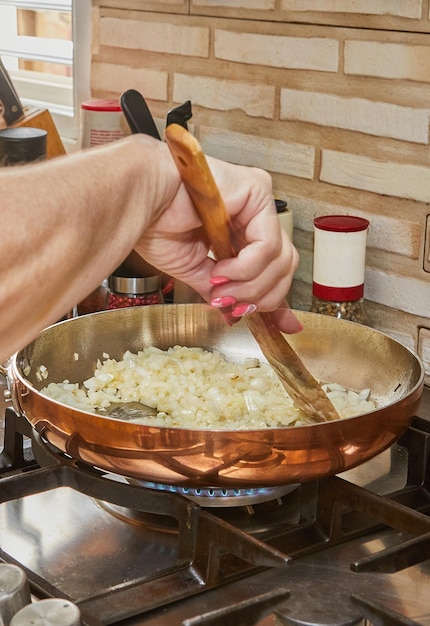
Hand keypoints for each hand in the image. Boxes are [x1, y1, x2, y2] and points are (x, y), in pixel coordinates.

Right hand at [135, 152, 301, 333]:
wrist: (138, 202)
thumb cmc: (155, 225)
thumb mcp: (197, 271)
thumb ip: (224, 292)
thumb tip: (238, 316)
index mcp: (240, 230)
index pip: (275, 267)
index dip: (280, 299)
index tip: (285, 326)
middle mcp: (253, 214)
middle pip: (284, 266)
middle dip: (260, 296)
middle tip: (233, 307)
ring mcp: (258, 202)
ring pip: (281, 259)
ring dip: (249, 285)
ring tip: (220, 288)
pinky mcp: (257, 190)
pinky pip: (268, 245)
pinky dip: (246, 267)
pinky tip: (222, 268)